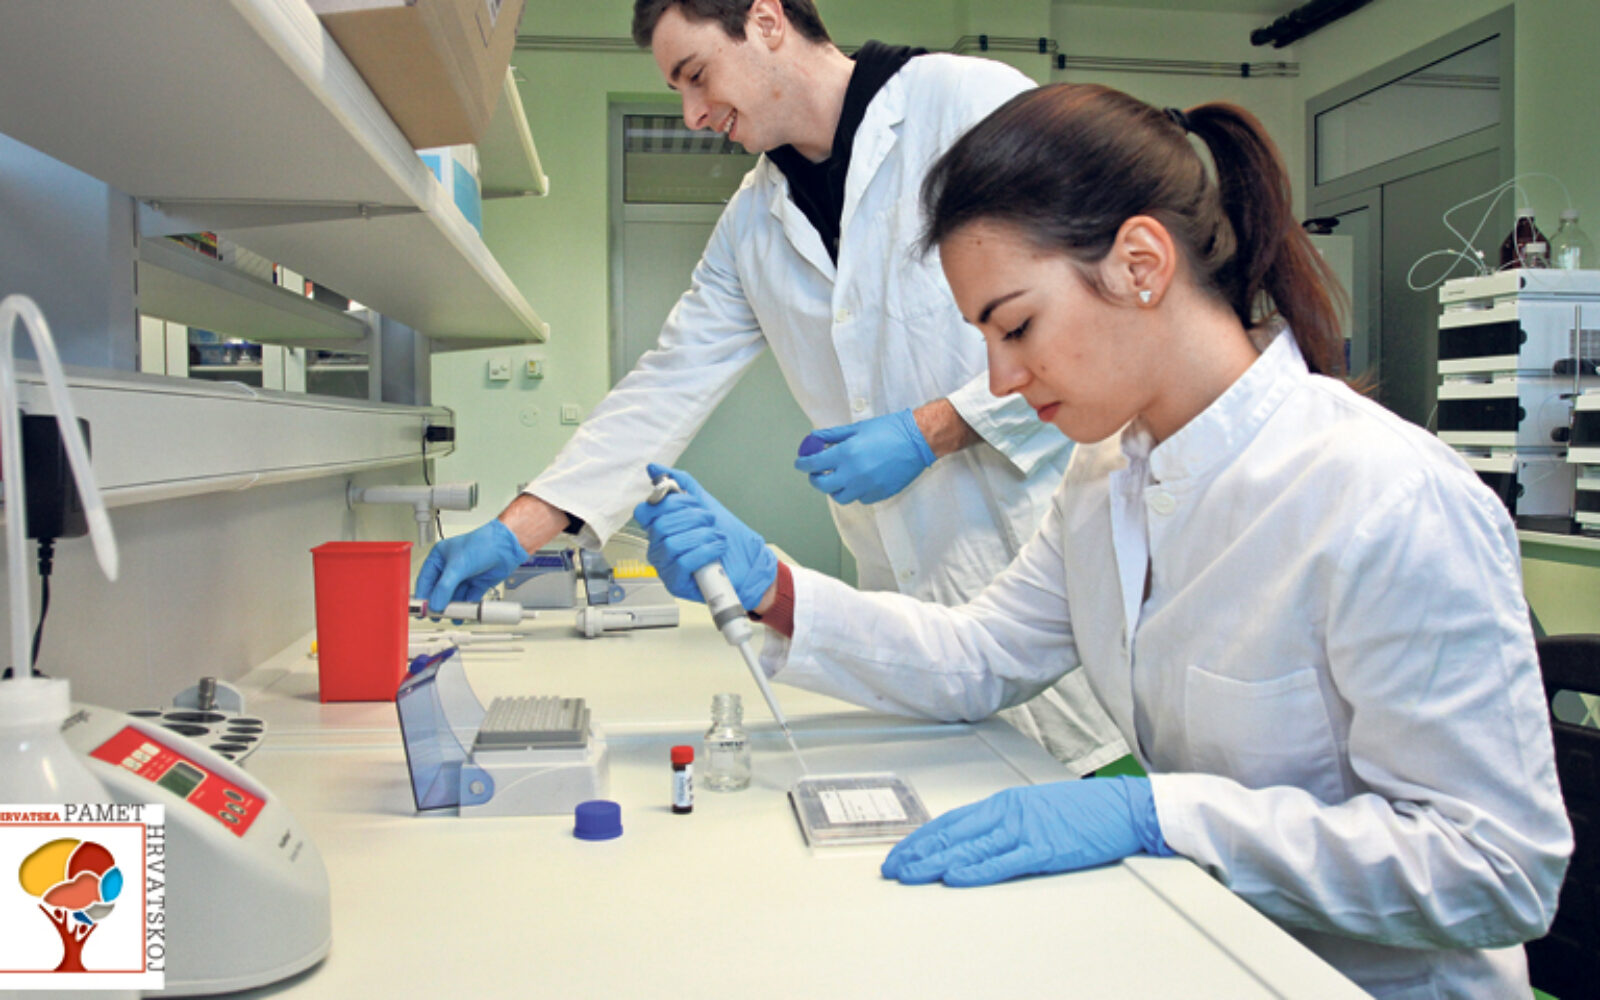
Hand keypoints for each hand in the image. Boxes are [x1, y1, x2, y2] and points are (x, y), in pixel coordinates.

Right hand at [414, 519, 529, 613]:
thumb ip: (445, 587)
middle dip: (439, 604)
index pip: (426, 580)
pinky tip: (466, 613)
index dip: (422, 595)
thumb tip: (435, 604)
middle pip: (440, 591)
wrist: (507, 545)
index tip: (420, 610)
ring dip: (454, 608)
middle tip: (436, 616)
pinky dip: (467, 607)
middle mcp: (451, 568)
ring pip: (455, 597)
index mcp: (440, 558)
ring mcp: (464, 576)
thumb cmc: (482, 544)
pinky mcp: (477, 584)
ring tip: (452, 616)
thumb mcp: (457, 566)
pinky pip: (469, 598)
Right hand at [633, 463, 776, 609]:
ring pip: (671, 543)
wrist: (747, 563)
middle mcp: (657, 546)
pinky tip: (718, 548)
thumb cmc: (724, 536)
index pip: (645, 512)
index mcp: (659, 527)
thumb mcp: (704, 504)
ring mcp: (665, 566)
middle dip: (692, 517)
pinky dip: (705, 550)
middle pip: (661, 525)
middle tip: (710, 520)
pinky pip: (683, 561)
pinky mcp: (675, 582)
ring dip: (702, 535)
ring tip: (717, 535)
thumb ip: (681, 484)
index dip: (668, 503)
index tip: (690, 501)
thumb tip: (654, 468)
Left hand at [795, 409, 935, 504]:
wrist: (917, 440)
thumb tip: (814, 438)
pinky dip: (855, 491)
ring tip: (838, 479)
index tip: (800, 463)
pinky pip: (860, 499)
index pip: (814, 464)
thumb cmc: (888, 430)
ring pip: (841, 497)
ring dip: (835, 489)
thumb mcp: (857, 428)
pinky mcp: (879, 494)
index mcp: (846, 453)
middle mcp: (854, 473)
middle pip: (823, 486)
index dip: (803, 464)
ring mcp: (867, 487)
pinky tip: (858, 481)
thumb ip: (832, 436)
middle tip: (816, 473)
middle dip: (815, 479)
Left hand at [881, 777, 1171, 886]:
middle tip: (892, 868)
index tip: (900, 852)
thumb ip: (1004, 822)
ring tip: (910, 874)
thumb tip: (972, 840)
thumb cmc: (1082, 810)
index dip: (922, 837)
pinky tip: (955, 876)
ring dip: (936, 862)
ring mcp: (1026, 830)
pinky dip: (976, 869)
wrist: (1123, 807)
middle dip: (918, 852)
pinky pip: (1004, 862)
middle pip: (952, 833)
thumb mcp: (1034, 808)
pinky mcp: (1045, 849)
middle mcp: (1008, 813)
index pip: (951, 821)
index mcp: (1004, 802)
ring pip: (970, 848)